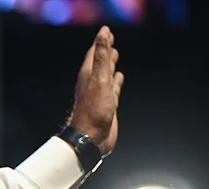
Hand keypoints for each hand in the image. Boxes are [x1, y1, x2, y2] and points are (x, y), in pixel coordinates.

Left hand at [68, 25, 123, 154]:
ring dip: (110, 65)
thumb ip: (102, 56)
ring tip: (115, 56)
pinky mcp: (107, 105)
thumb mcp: (99, 79)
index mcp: (89, 75)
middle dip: (105, 51)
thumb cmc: (93, 111)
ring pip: (106, 75)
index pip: (94, 53)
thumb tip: (103, 34)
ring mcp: (100, 94)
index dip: (100, 42)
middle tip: (110, 41)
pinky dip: (116, 82)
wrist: (92, 138)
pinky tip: (119, 79)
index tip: (106, 31)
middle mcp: (93, 83)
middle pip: (100, 62)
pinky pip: (112, 89)